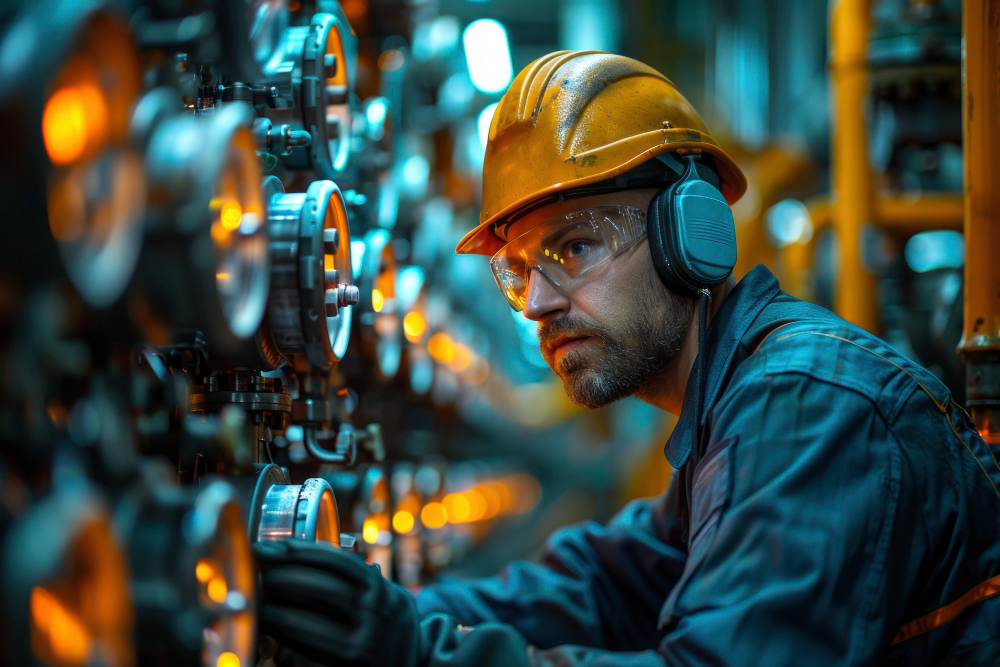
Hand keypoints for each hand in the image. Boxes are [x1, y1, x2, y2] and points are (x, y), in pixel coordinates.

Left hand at [254, 539, 418, 666]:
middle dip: (277, 579)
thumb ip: (350, 577)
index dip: (294, 550)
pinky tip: (278, 646)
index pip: (333, 560)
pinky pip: (303, 659)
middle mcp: (373, 614)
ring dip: (272, 615)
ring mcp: (360, 646)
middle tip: (258, 578)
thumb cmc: (384, 623)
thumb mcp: (380, 594)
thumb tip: (290, 555)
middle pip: (315, 587)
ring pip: (302, 624)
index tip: (265, 548)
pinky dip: (286, 651)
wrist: (415, 664)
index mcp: (378, 588)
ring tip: (259, 609)